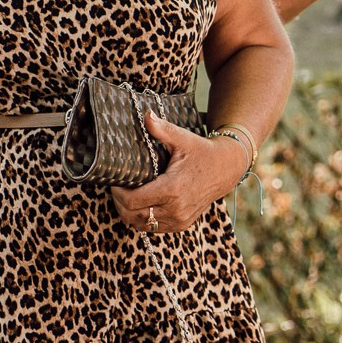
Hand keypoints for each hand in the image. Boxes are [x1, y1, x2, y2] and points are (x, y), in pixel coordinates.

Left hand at [109, 114, 243, 233]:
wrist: (226, 169)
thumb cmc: (202, 152)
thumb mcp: (183, 139)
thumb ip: (162, 129)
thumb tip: (145, 115)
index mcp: (172, 189)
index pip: (132, 201)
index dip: (117, 193)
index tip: (115, 181)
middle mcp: (176, 208)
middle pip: (133, 215)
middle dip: (119, 203)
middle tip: (117, 189)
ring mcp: (180, 219)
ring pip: (141, 224)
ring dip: (130, 213)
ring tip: (126, 197)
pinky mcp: (182, 224)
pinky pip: (154, 227)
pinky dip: (143, 219)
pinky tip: (142, 205)